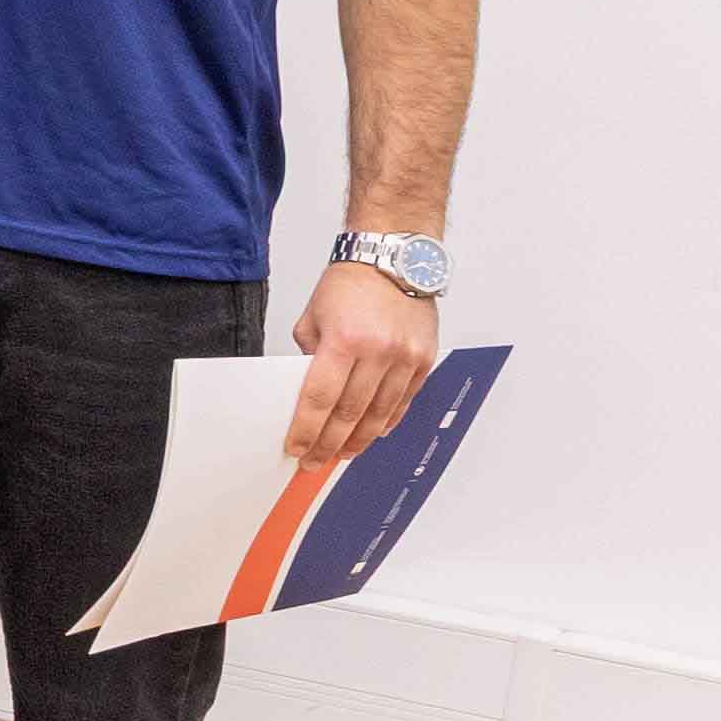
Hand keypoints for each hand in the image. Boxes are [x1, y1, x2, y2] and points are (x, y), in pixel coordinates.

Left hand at [284, 256, 441, 466]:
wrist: (393, 259)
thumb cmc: (350, 284)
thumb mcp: (313, 318)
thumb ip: (308, 357)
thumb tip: (308, 392)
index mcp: (344, 340)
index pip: (319, 398)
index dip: (306, 429)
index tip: (296, 447)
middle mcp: (378, 351)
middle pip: (350, 412)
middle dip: (329, 443)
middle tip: (315, 461)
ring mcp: (405, 357)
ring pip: (380, 413)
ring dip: (359, 439)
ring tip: (342, 455)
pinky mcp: (424, 359)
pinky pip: (404, 400)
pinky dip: (387, 421)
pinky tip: (373, 434)